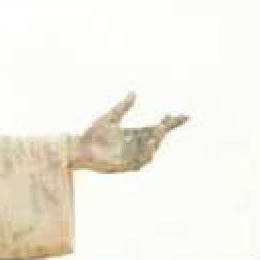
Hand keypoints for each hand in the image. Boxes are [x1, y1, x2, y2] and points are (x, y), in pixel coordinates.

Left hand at [70, 93, 187, 171]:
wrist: (76, 148)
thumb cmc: (91, 134)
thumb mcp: (110, 118)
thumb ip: (122, 107)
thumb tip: (134, 93)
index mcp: (135, 135)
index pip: (157, 129)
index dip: (171, 124)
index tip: (183, 116)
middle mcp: (135, 147)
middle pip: (157, 140)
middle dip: (164, 131)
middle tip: (167, 122)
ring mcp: (130, 157)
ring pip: (150, 152)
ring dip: (156, 142)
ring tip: (159, 130)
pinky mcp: (122, 167)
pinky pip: (138, 162)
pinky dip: (145, 154)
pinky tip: (149, 144)